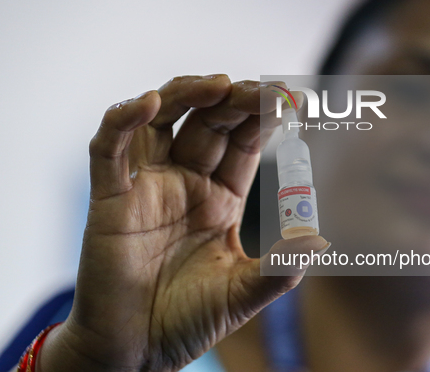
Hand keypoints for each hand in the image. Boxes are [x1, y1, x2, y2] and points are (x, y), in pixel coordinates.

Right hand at [38, 75, 327, 371]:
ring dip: (187, 94)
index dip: (265, 119)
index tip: (292, 100)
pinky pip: (110, 149)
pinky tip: (148, 104)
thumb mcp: (243, 293)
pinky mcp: (109, 198)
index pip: (244, 142)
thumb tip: (319, 240)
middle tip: (264, 90)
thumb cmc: (187, 321)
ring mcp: (146, 186)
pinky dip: (123, 121)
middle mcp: (185, 183)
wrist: (137, 352)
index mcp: (219, 198)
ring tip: (220, 85)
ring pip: (161, 121)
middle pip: (209, 121)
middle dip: (236, 100)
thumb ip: (280, 268)